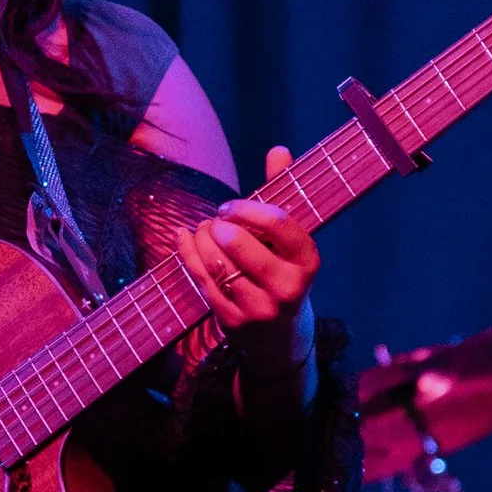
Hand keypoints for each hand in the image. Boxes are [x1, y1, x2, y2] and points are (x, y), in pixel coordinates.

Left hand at [178, 148, 317, 368]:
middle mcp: (287, 288)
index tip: (230, 206)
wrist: (281, 342)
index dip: (248, 208)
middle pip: (240, 243)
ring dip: (201, 239)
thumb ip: (283, 196)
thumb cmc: (284, 277)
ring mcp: (259, 309)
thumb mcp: (291, 243)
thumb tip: (278, 149)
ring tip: (203, 231)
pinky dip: (187, 254)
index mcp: (307, 262)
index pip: (279, 224)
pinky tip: (184, 237)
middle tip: (216, 221)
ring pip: (217, 263)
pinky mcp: (233, 322)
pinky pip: (202, 280)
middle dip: (219, 225)